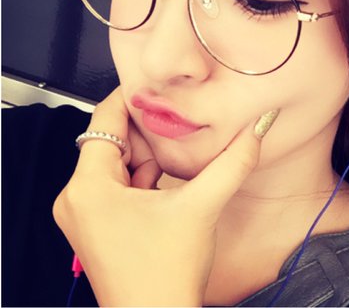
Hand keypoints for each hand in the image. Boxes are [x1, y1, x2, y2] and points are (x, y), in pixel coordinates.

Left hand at [53, 87, 265, 306]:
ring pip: (118, 164)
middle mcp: (78, 199)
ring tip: (181, 149)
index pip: (105, 119)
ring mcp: (87, 215)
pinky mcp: (99, 227)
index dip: (134, 97)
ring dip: (150, 156)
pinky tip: (172, 179)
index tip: (159, 85)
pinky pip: (120, 186)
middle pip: (112, 141)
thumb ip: (234, 161)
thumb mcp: (203, 207)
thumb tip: (258, 127)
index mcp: (89, 187)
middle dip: (149, 131)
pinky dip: (145, 177)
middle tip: (182, 118)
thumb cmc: (164, 276)